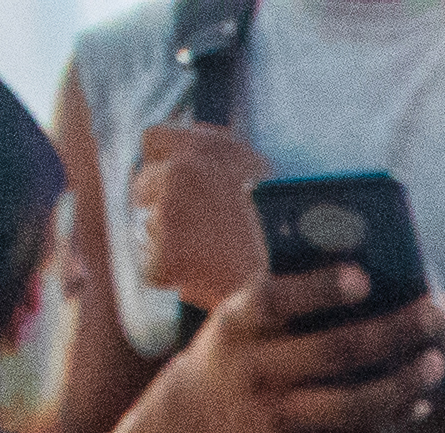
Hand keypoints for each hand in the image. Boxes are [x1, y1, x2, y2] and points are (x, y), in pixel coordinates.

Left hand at [125, 118, 270, 310]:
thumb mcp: (258, 170)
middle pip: (143, 185)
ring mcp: (169, 212)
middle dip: (160, 207)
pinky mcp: (164, 255)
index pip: (153, 139)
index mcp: (204, 144)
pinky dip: (170, 277)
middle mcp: (181, 170)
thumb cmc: (289, 225)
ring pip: (145, 227)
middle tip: (194, 232)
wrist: (302, 270)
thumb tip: (192, 161)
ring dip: (166, 242)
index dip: (161, 163)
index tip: (174, 184)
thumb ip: (219, 160)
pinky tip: (202, 280)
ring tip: (207, 258)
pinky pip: (152, 267)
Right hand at [168, 257, 444, 432]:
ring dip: (401, 385)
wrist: (193, 418)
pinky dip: (389, 423)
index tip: (364, 277)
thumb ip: (290, 295)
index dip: (319, 289)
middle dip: (394, 331)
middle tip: (438, 314)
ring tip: (435, 364)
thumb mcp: (244, 316)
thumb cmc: (241, 346)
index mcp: (235, 321)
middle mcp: (249, 368)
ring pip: (350, 404)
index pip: (274, 298)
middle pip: (334, 351)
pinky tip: (417, 405)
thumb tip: (374, 268)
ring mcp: (268, 414)